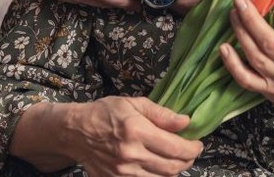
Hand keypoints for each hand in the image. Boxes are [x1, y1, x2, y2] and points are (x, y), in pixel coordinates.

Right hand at [67, 96, 202, 176]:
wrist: (75, 132)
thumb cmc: (105, 113)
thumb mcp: (134, 103)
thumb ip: (162, 114)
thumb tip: (186, 122)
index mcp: (137, 132)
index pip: (176, 148)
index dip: (193, 148)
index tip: (198, 144)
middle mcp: (131, 155)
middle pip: (172, 167)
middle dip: (188, 161)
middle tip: (191, 152)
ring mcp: (122, 172)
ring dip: (175, 171)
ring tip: (177, 160)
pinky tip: (160, 168)